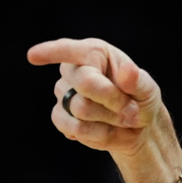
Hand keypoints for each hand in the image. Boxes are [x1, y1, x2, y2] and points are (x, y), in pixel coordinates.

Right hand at [28, 37, 181, 182]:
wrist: (137, 127)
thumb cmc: (141, 100)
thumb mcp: (147, 89)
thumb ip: (137, 81)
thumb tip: (128, 71)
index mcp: (93, 53)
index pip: (70, 50)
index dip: (51, 53)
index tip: (33, 56)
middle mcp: (73, 70)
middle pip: (84, 83)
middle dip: (114, 100)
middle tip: (132, 109)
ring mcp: (63, 93)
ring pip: (81, 108)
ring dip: (109, 118)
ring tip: (121, 118)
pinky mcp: (60, 116)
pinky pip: (74, 126)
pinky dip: (97, 132)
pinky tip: (105, 128)